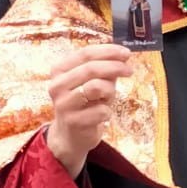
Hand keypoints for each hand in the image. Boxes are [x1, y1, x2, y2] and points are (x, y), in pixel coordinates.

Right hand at [44, 45, 133, 177]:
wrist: (71, 136)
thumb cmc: (84, 104)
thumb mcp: (93, 82)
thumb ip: (104, 68)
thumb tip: (123, 55)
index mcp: (59, 70)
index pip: (85, 53)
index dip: (108, 51)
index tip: (126, 52)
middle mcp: (57, 85)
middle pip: (91, 68)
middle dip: (114, 67)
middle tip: (129, 70)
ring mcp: (63, 104)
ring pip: (96, 87)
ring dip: (110, 90)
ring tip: (108, 97)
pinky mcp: (73, 121)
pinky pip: (101, 110)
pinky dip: (107, 111)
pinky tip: (102, 115)